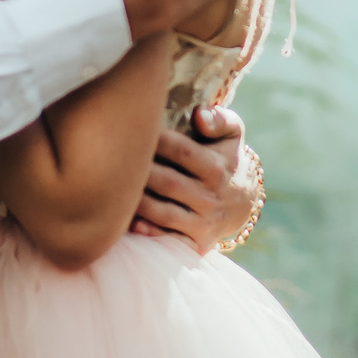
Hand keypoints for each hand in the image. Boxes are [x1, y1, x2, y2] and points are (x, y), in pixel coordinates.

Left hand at [128, 105, 259, 253]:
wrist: (243, 202)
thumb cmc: (226, 158)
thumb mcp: (233, 133)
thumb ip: (219, 119)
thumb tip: (198, 115)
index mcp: (218, 167)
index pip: (182, 151)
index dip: (157, 141)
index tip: (134, 129)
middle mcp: (212, 197)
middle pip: (168, 183)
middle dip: (141, 171)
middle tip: (114, 158)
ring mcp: (204, 222)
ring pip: (164, 213)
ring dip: (137, 202)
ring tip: (114, 187)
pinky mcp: (197, 242)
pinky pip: (167, 238)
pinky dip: (147, 231)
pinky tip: (127, 220)